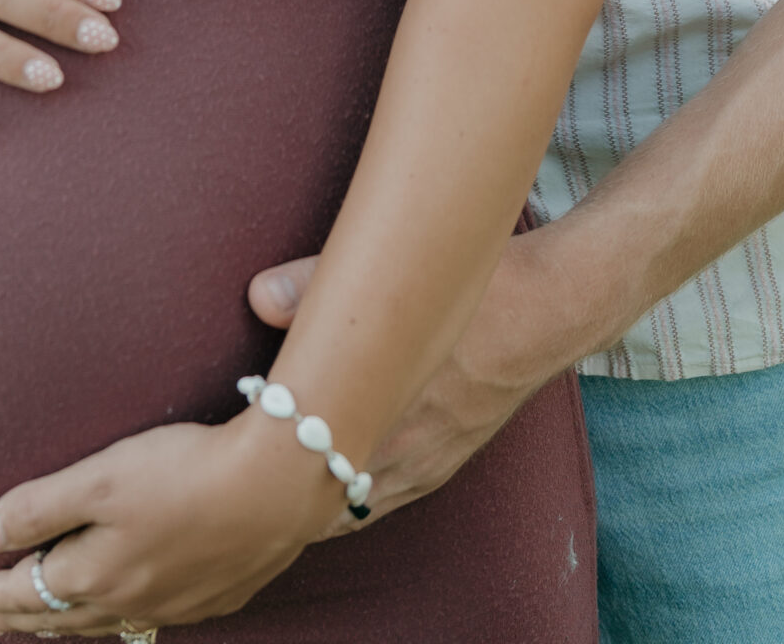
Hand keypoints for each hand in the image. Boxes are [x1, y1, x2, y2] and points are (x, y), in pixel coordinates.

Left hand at [0, 413, 336, 635]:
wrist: (277, 487)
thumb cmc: (184, 472)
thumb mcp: (100, 479)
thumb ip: (37, 507)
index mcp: (94, 574)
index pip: (25, 589)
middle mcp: (128, 601)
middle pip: (58, 615)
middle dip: (17, 617)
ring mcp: (172, 605)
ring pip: (103, 624)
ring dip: (64, 624)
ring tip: (42, 626)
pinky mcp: (212, 597)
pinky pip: (148, 619)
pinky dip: (119, 620)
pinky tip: (127, 613)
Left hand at [247, 231, 566, 529]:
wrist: (546, 314)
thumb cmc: (477, 292)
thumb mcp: (401, 277)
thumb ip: (320, 285)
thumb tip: (260, 297)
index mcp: (384, 410)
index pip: (305, 456)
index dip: (264, 454)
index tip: (236, 436)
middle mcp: (402, 451)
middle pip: (320, 495)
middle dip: (283, 485)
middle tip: (246, 468)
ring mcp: (424, 465)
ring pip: (351, 506)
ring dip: (315, 498)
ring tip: (278, 483)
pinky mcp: (442, 465)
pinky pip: (384, 501)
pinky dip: (351, 499)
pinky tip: (331, 485)